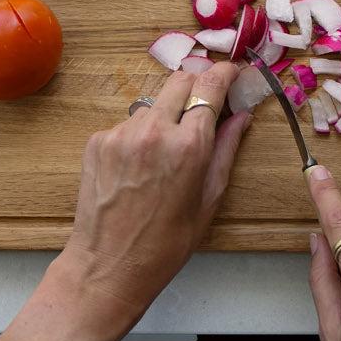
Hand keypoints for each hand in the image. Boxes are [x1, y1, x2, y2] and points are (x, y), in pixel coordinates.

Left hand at [58, 62, 251, 337]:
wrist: (107, 267)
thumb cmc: (165, 244)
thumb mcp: (208, 200)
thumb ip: (226, 150)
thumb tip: (242, 116)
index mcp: (188, 146)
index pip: (210, 86)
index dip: (225, 73)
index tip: (232, 72)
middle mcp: (154, 130)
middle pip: (181, 81)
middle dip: (197, 87)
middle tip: (205, 106)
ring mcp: (121, 133)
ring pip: (153, 103)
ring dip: (166, 114)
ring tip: (167, 151)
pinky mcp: (98, 140)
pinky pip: (127, 123)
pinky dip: (140, 134)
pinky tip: (140, 166)